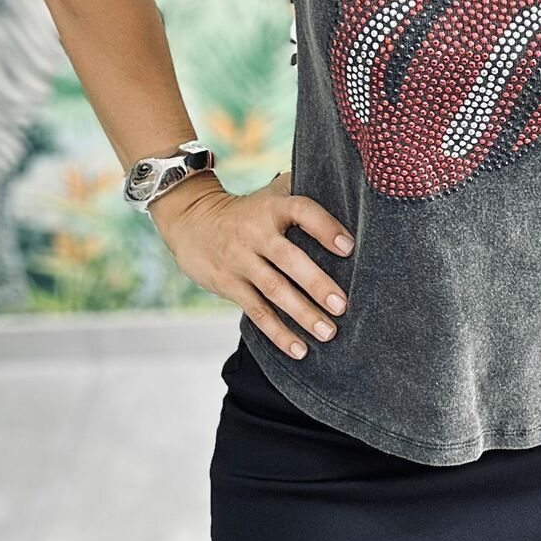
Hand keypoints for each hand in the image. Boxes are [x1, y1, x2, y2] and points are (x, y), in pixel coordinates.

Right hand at [149, 169, 354, 359]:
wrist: (191, 221)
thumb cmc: (249, 210)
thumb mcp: (270, 193)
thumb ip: (302, 190)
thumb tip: (347, 190)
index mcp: (272, 208)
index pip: (301, 211)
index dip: (325, 227)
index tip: (348, 247)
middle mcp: (255, 233)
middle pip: (288, 259)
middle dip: (316, 283)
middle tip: (342, 305)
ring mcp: (240, 261)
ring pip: (273, 290)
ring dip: (302, 314)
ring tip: (328, 332)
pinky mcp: (228, 285)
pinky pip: (256, 312)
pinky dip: (278, 333)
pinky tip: (300, 350)